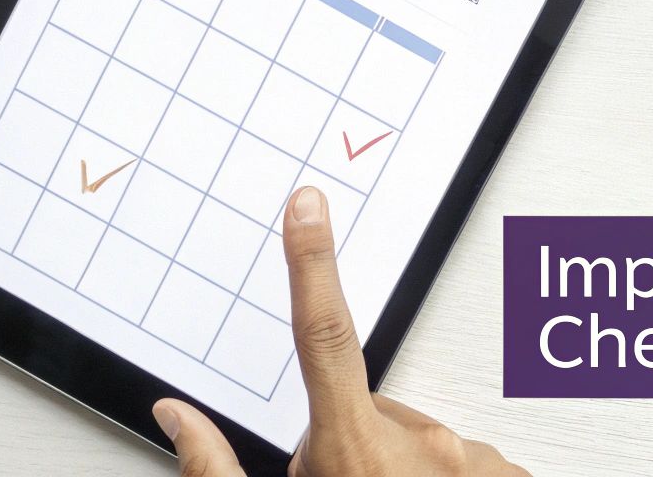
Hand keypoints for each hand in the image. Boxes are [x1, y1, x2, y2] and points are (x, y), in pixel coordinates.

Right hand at [152, 187, 527, 476]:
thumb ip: (215, 470)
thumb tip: (176, 413)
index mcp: (354, 456)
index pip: (323, 336)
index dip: (312, 263)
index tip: (307, 203)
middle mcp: (424, 451)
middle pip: (376, 413)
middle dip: (355, 450)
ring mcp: (476, 466)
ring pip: (428, 447)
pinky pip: (471, 468)